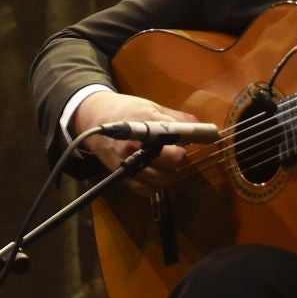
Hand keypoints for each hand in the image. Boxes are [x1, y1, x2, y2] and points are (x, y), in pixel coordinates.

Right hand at [70, 90, 192, 191]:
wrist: (94, 118)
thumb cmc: (126, 110)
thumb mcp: (152, 107)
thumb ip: (178, 118)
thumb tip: (203, 128)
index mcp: (147, 126)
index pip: (177, 140)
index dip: (187, 143)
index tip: (190, 141)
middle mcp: (137, 146)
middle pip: (173, 161)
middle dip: (179, 158)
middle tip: (174, 152)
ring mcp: (129, 163)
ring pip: (163, 179)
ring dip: (169, 173)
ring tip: (164, 164)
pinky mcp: (122, 175)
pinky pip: (146, 190)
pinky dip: (155, 186)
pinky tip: (154, 175)